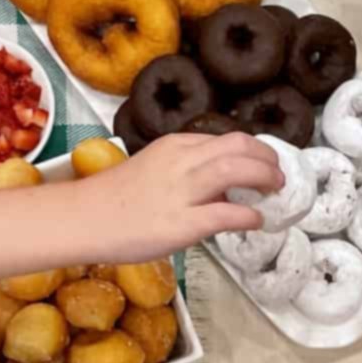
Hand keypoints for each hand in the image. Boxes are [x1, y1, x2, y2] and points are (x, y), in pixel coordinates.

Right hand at [83, 131, 285, 261]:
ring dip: (265, 178)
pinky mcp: (182, 223)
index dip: (253, 151)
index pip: (226, 139)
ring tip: (276, 191)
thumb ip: (187, 173)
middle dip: (267, 159)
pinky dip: (249, 216)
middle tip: (279, 176)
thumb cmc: (115, 200)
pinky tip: (257, 221)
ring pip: (237, 170)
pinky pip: (227, 214)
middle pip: (239, 146)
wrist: (82, 219)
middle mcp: (182, 161)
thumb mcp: (154, 170)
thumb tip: (221, 189)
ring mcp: (183, 191)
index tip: (265, 163)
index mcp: (176, 146)